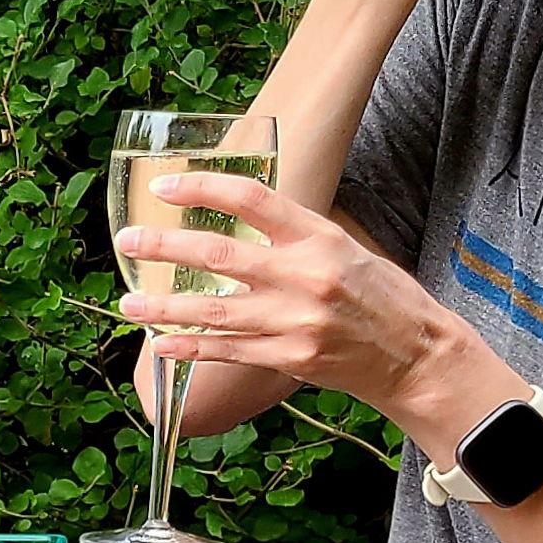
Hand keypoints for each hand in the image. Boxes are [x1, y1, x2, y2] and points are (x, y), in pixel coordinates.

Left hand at [113, 173, 478, 426]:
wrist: (416, 353)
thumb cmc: (379, 296)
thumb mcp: (343, 248)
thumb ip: (292, 238)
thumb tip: (238, 222)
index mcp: (319, 237)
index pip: (252, 199)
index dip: (203, 188)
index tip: (164, 187)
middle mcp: (305, 275)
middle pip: (219, 256)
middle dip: (164, 248)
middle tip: (127, 242)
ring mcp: (296, 319)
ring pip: (214, 311)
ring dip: (163, 309)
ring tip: (127, 304)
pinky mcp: (291, 356)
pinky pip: (229, 351)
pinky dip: (190, 348)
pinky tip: (161, 344)